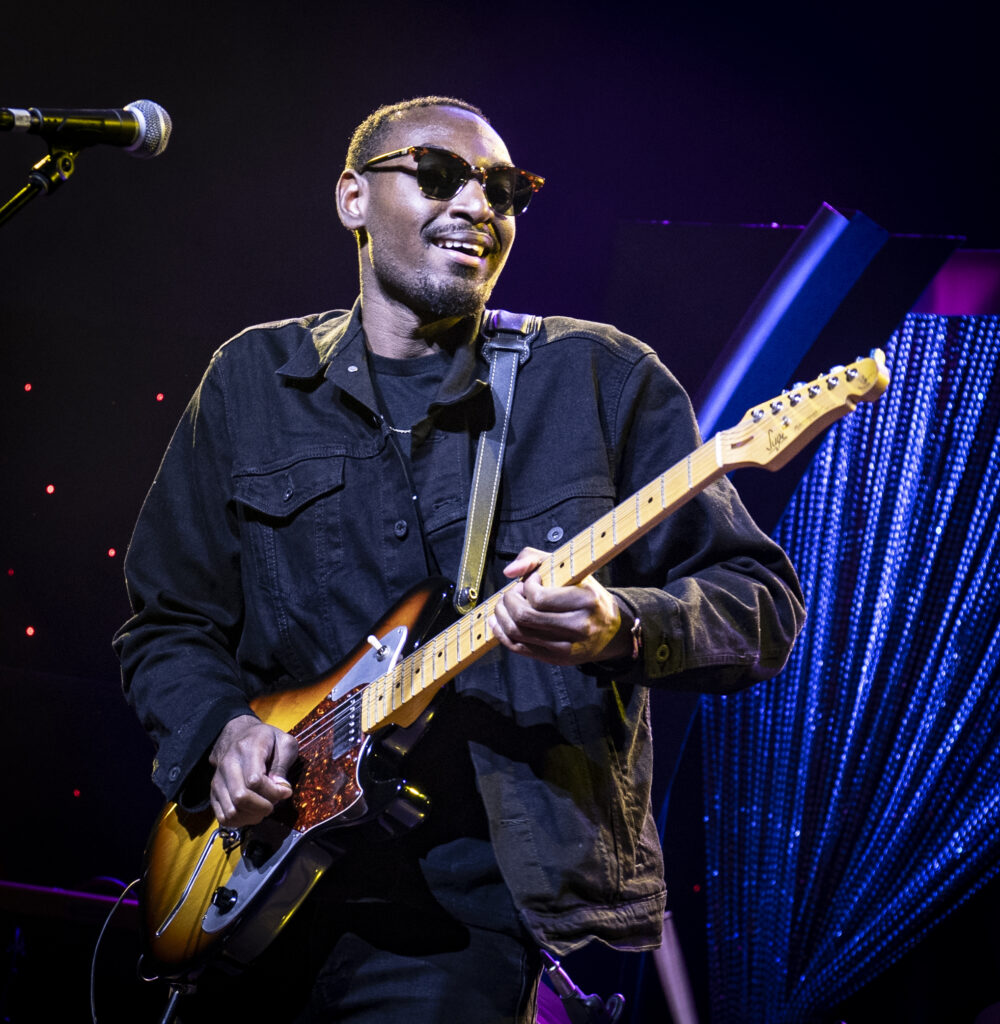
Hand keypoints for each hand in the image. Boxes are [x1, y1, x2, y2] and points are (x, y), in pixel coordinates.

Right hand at [208, 714, 297, 827]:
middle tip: (274, 802)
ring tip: (264, 808)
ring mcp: (218, 780)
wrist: (239, 734)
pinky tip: (252, 813)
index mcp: (247, 749)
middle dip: (263, 807)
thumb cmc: (266, 739)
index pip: (255, 781)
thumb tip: (280, 787)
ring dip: (252, 816)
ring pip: (231, 811)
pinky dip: (240, 822)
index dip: (273, 792)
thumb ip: (283, 764)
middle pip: (241, 798)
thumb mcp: (284, 742)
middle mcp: (228, 765)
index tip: (286, 791)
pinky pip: (223, 817)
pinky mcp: (214, 793)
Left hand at [488, 547, 631, 665]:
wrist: (611, 630)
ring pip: (518, 633)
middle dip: (509, 600)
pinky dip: (503, 634)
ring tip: (505, 604)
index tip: (531, 580)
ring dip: (502, 616)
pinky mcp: (557, 659)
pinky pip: (520, 648)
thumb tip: (509, 572)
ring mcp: (567, 647)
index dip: (526, 586)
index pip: (540, 598)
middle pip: (525, 617)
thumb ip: (535, 558)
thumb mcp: (569, 568)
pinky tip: (499, 622)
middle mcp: (578, 626)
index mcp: (586, 600)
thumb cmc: (585, 594)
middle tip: (513, 592)